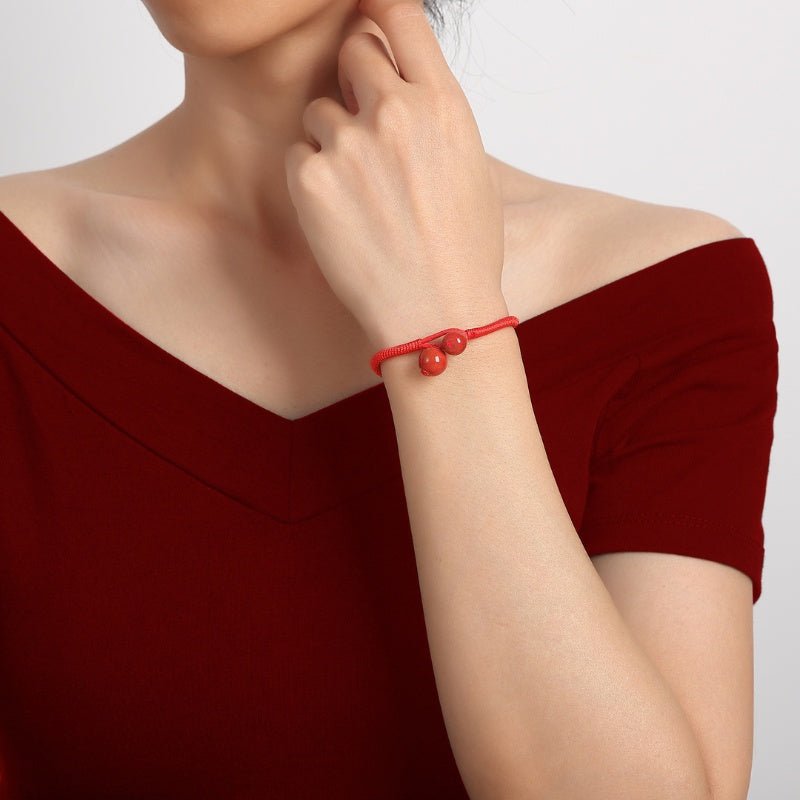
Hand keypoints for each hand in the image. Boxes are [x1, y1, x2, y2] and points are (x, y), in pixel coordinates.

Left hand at [284, 0, 506, 351]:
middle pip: (351, 52)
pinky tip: (340, 216)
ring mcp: (350, 145)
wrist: (436, 313)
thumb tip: (400, 85)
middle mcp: (396, 113)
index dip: (378, 14)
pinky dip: (311, 180)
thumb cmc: (462, 251)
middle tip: (362, 126)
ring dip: (331, 141)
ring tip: (360, 196)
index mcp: (444, 105)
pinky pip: (298, 156)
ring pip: (318, 113)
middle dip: (351, 82)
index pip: (401, 17)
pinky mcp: (311, 181)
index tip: (366, 19)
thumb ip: (432, 115)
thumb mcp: (469, 167)